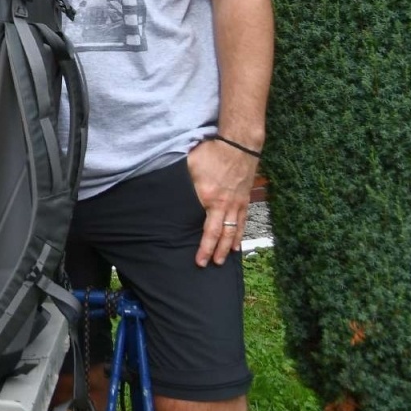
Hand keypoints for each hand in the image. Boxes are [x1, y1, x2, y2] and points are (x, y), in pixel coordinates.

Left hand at [187, 139, 257, 266]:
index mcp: (209, 198)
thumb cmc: (212, 153)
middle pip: (222, 234)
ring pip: (234, 230)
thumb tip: (166, 191)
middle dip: (216, 252)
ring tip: (224, 260)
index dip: (204, 247)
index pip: (207, 230)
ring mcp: (237, 203)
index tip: (199, 260)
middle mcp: (225, 205)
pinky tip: (237, 243)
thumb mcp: (190, 165)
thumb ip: (181, 181)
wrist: (239, 145)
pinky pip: (243, 221)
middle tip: (211, 265)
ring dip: (228, 247)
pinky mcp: (245, 199)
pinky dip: (240, 234)